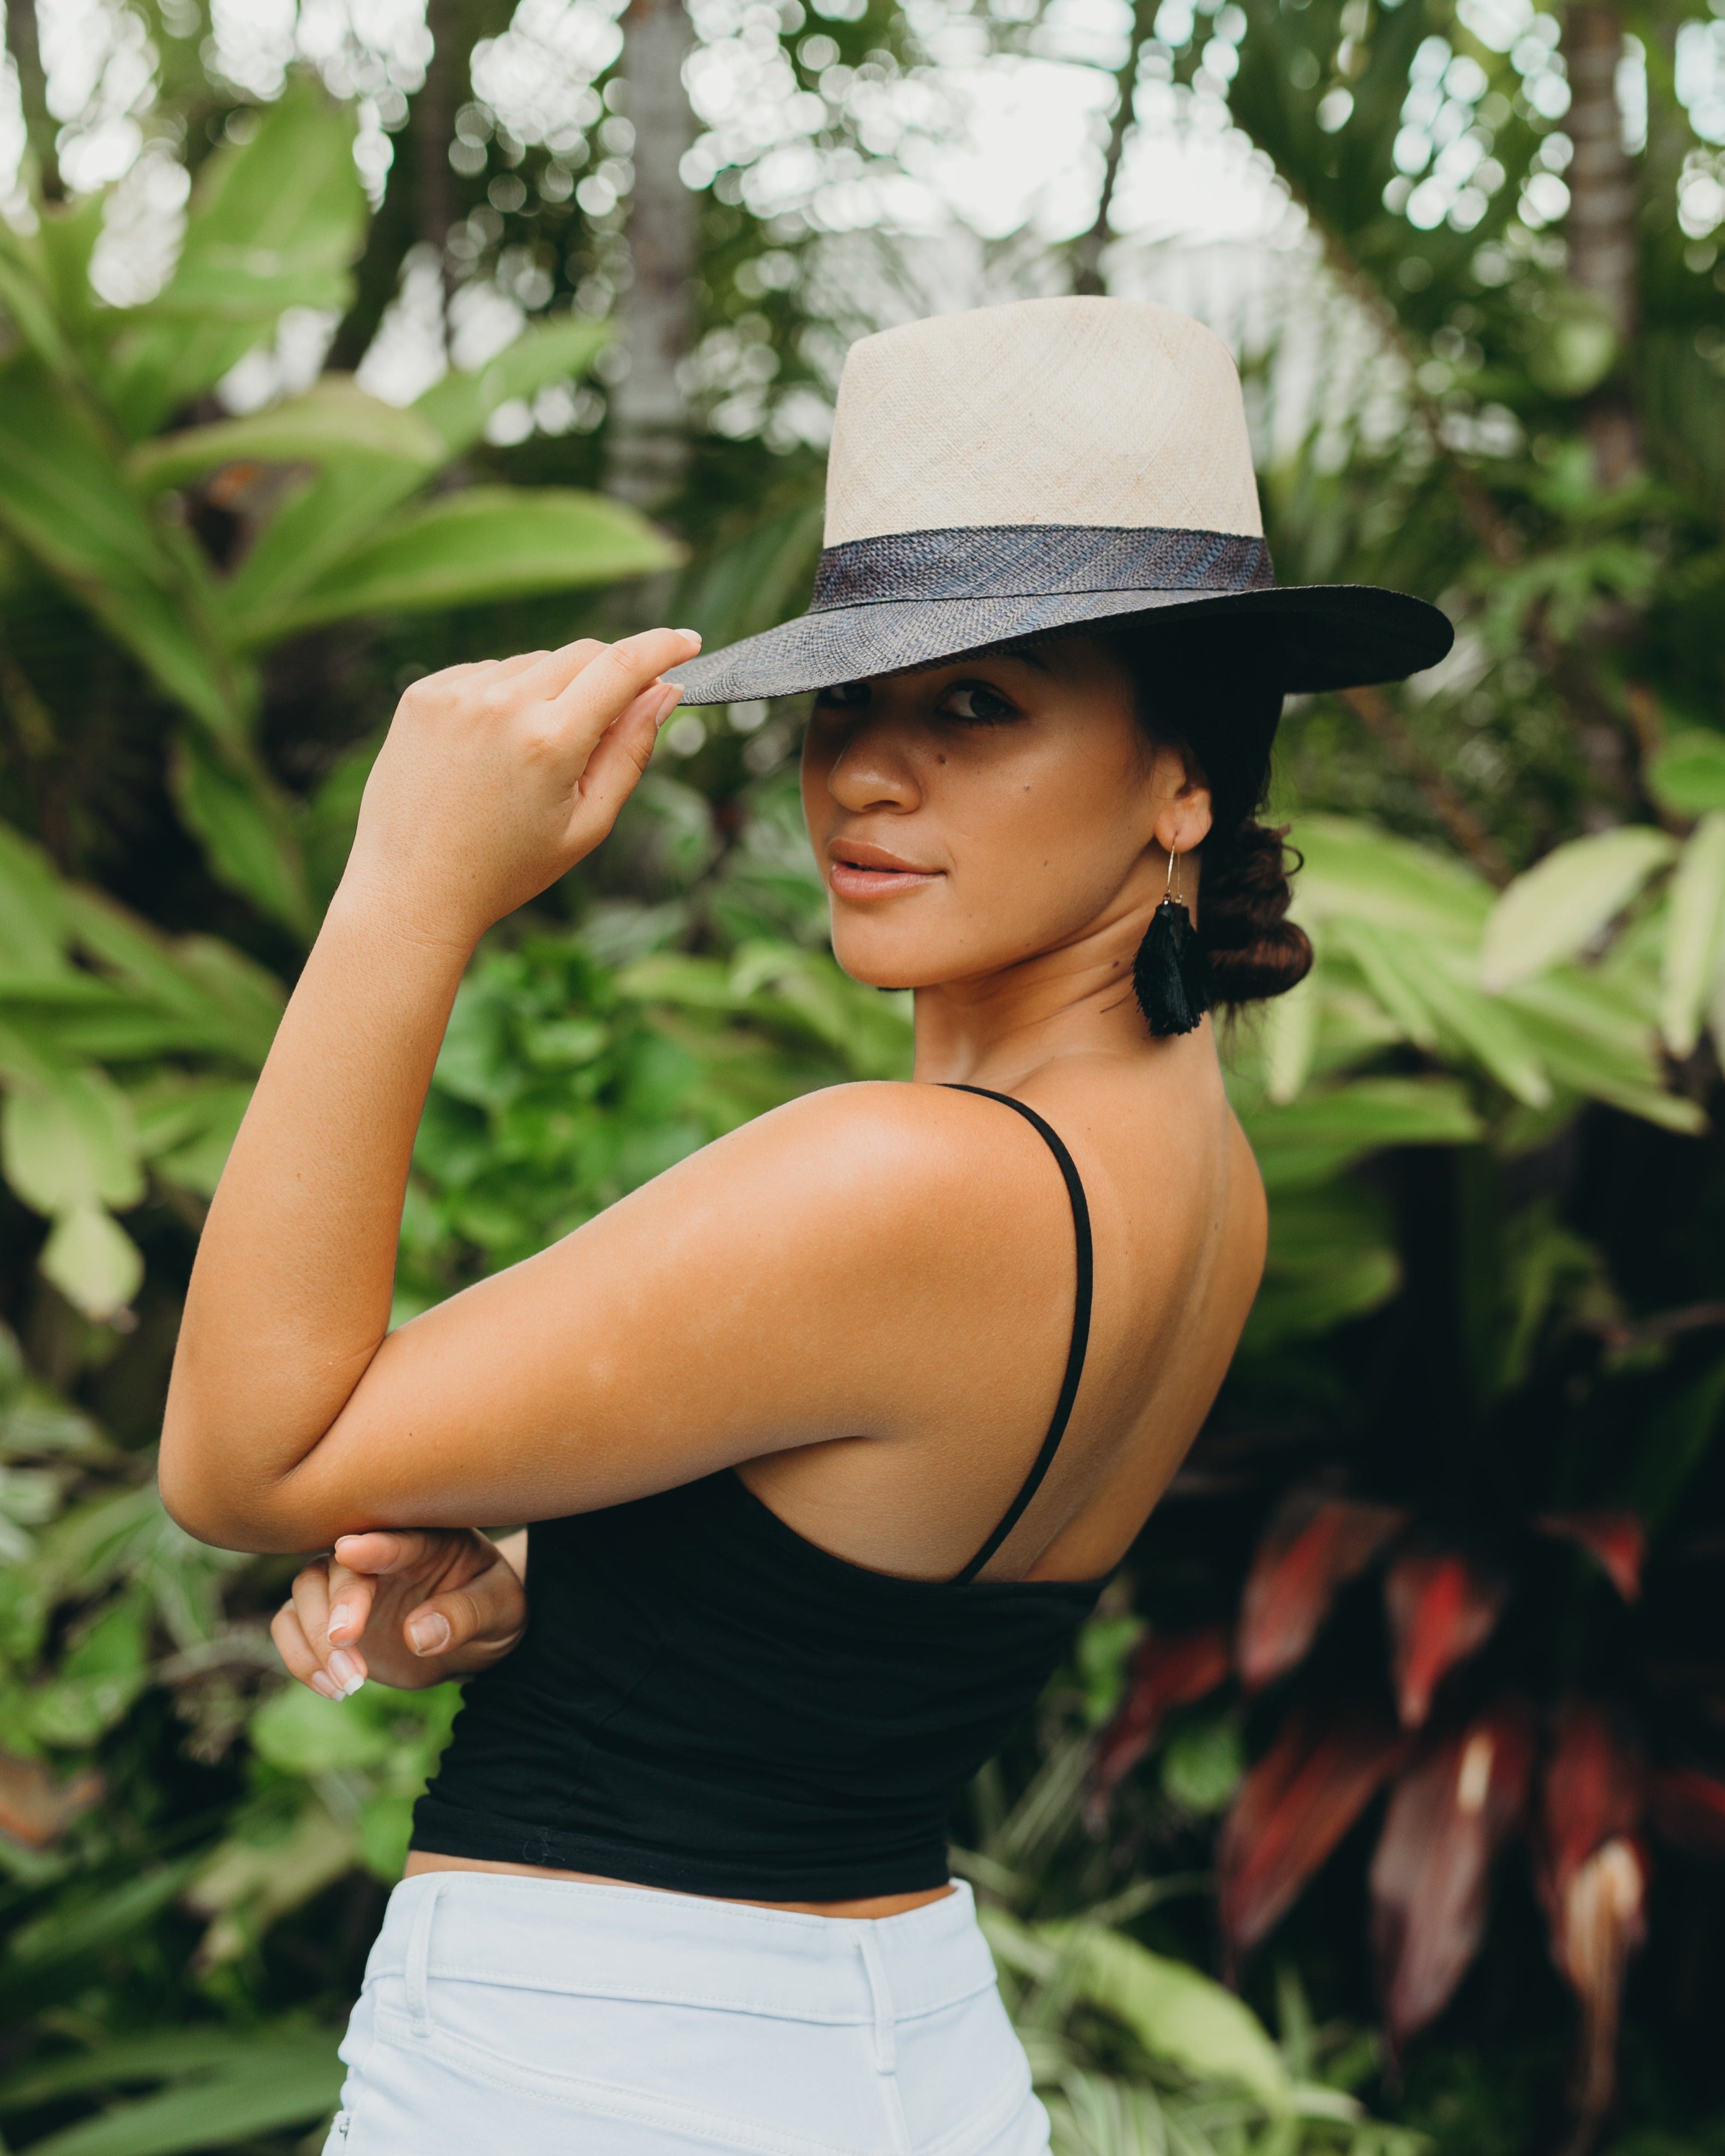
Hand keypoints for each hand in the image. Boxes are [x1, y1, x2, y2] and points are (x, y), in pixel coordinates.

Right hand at [271, 1528, 527, 1694]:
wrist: (474, 1635)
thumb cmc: (492, 1608)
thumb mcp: (502, 1610)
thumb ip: (467, 1615)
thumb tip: (419, 1636)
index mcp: (430, 1539)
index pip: (401, 1538)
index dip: (376, 1545)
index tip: (351, 1551)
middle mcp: (380, 1553)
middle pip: (339, 1565)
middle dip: (338, 1602)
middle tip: (346, 1641)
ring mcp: (348, 1584)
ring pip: (305, 1590)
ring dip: (315, 1639)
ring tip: (350, 1682)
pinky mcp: (326, 1617)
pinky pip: (289, 1625)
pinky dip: (299, 1657)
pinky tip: (332, 1688)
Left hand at [341, 628, 700, 946]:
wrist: (411, 891)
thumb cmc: (506, 869)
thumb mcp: (587, 825)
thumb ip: (631, 752)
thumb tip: (664, 691)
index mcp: (549, 741)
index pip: (621, 665)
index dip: (663, 646)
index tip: (688, 640)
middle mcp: (500, 704)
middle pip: (581, 654)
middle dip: (608, 675)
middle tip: (610, 722)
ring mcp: (456, 694)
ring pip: (533, 663)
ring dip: (551, 692)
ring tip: (529, 760)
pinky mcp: (423, 694)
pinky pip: (487, 674)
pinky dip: (503, 698)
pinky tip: (490, 751)